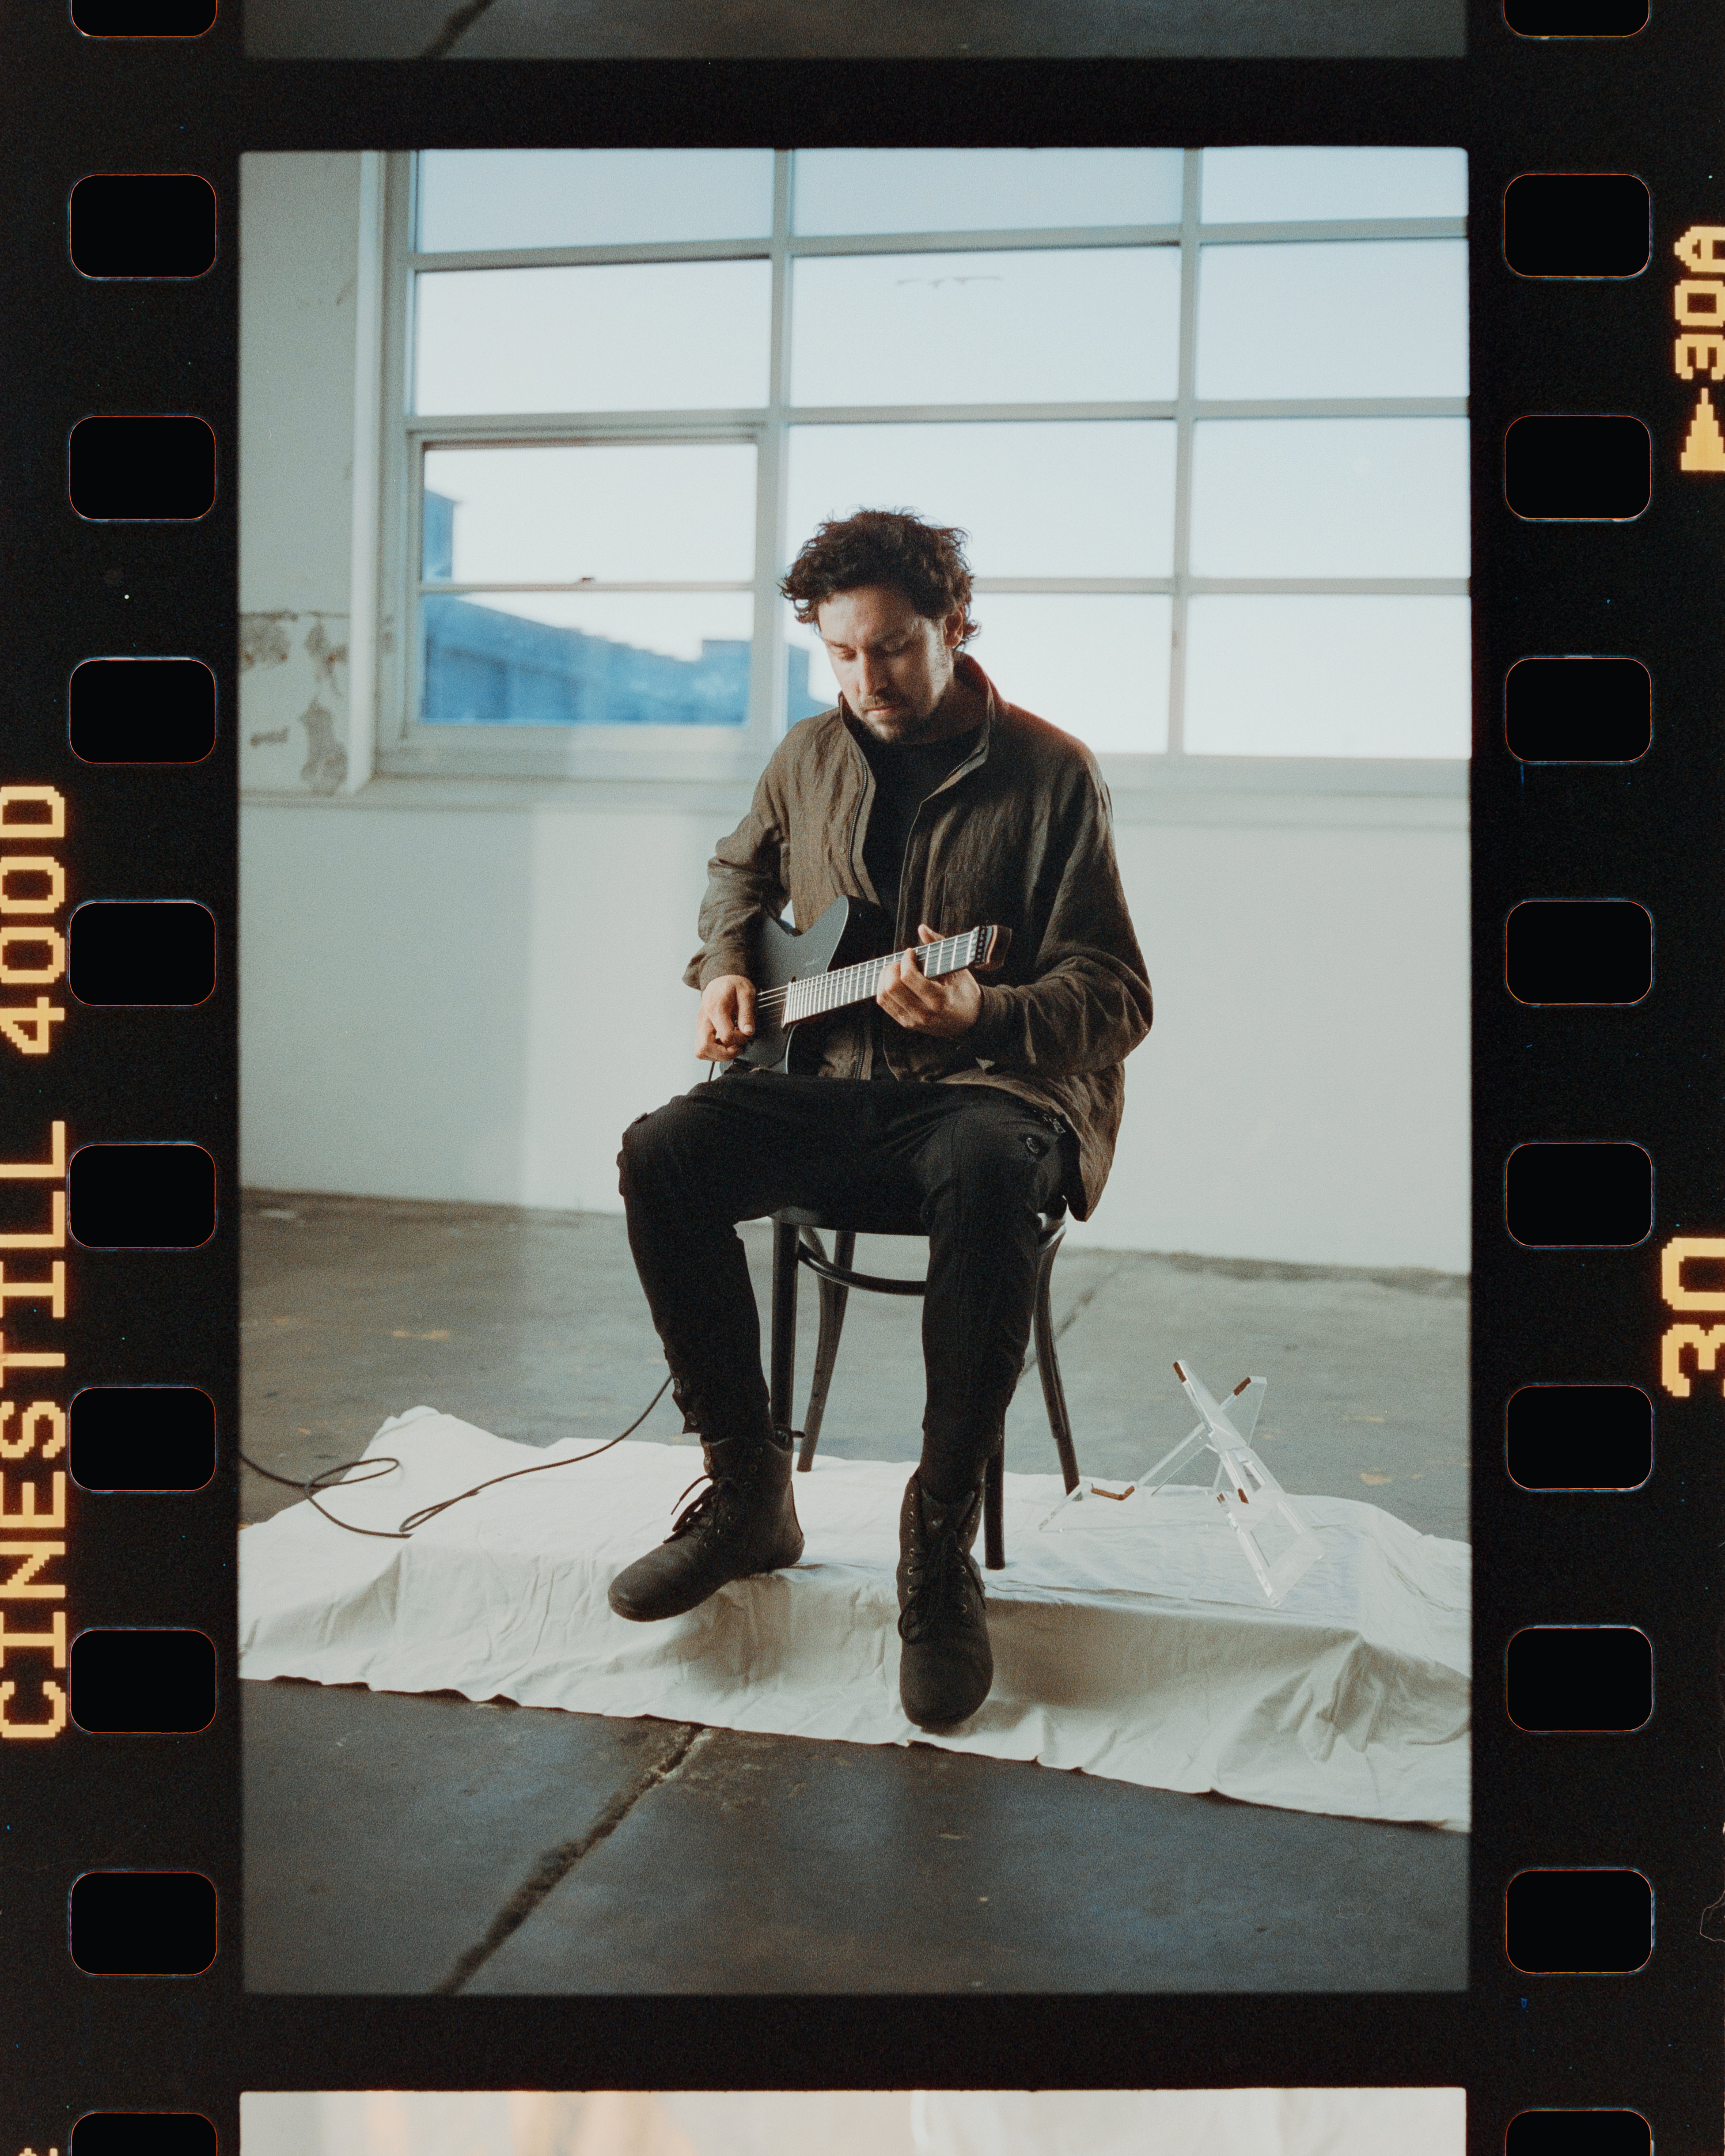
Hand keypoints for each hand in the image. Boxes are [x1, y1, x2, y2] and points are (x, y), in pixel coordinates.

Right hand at [696, 974, 756, 1061]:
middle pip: (704, 1048)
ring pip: (700, 1051)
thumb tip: (748, 1032)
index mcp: (715, 1009)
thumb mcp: (746, 994)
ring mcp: (700, 1025)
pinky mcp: (700, 1029)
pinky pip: (702, 1047)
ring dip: (717, 1055)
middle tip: (737, 1047)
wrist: (721, 978)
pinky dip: (713, 1051)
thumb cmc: (733, 985)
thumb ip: (747, 1014)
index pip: (726, 1036)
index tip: (746, 1034)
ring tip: (731, 1046)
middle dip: (724, 1054)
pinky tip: (724, 1043)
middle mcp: (704, 1019)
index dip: (739, 1040)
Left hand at [876, 924, 980, 1040]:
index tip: (911, 952)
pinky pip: (885, 1004)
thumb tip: (922, 928)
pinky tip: (894, 980)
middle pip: (892, 987)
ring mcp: (914, 1021)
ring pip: (884, 996)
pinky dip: (884, 988)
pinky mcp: (907, 1023)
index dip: (905, 960)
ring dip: (885, 978)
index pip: (908, 977)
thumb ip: (939, 946)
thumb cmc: (965, 992)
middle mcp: (924, 1013)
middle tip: (901, 961)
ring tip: (897, 970)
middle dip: (892, 968)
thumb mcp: (958, 969)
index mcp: (939, 1000)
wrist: (970, 1020)